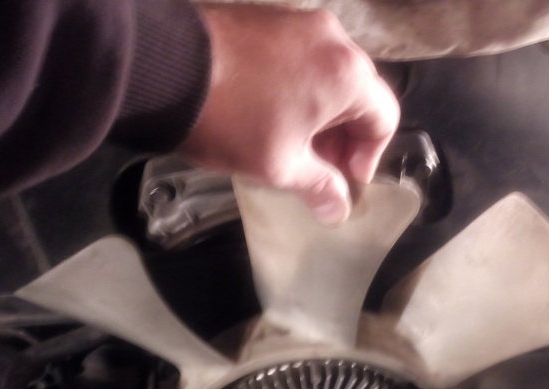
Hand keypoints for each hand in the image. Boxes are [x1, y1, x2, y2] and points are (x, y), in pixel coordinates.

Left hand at [177, 5, 399, 224]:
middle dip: (343, 135)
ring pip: (327, 74)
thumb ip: (318, 186)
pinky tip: (268, 113)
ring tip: (289, 142)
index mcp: (347, 73)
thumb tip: (338, 210)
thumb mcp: (280, 164)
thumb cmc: (232, 120)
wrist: (164, 66)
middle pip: (359, 93)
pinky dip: (296, 87)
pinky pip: (298, 57)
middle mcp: (331, 39)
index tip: (341, 178)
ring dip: (319, 112)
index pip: (385, 118)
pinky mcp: (266, 17)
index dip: (369, 156)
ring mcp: (297, 22)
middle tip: (317, 167)